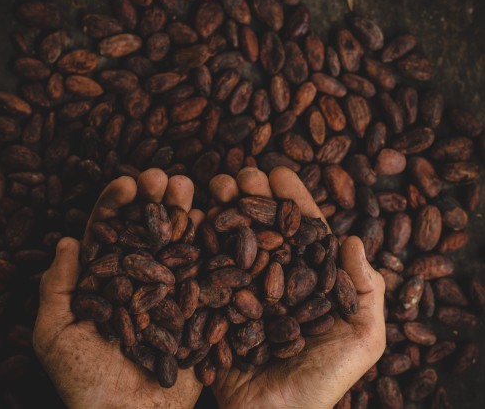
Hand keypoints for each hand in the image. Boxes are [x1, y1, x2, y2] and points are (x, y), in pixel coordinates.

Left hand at [33, 169, 202, 408]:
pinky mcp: (194, 307)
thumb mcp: (54, 335)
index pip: (108, 234)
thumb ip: (56, 287)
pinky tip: (212, 220)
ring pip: (175, 244)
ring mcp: (168, 292)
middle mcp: (138, 280)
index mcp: (104, 281)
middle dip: (153, 201)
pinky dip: (208, 245)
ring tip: (187, 187)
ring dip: (181, 213)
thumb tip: (67, 240)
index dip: (115, 206)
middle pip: (145, 231)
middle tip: (163, 177)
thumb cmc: (84, 382)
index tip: (127, 183)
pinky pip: (202, 271)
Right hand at [209, 166, 385, 408]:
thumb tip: (355, 239)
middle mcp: (273, 281)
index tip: (278, 172)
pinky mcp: (214, 308)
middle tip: (240, 175)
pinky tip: (189, 218)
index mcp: (308, 282)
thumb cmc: (323, 382)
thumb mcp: (361, 339)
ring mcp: (241, 292)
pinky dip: (195, 243)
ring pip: (231, 242)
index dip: (291, 200)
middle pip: (263, 229)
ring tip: (213, 188)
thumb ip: (366, 291)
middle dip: (251, 198)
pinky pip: (203, 271)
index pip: (301, 231)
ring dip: (222, 211)